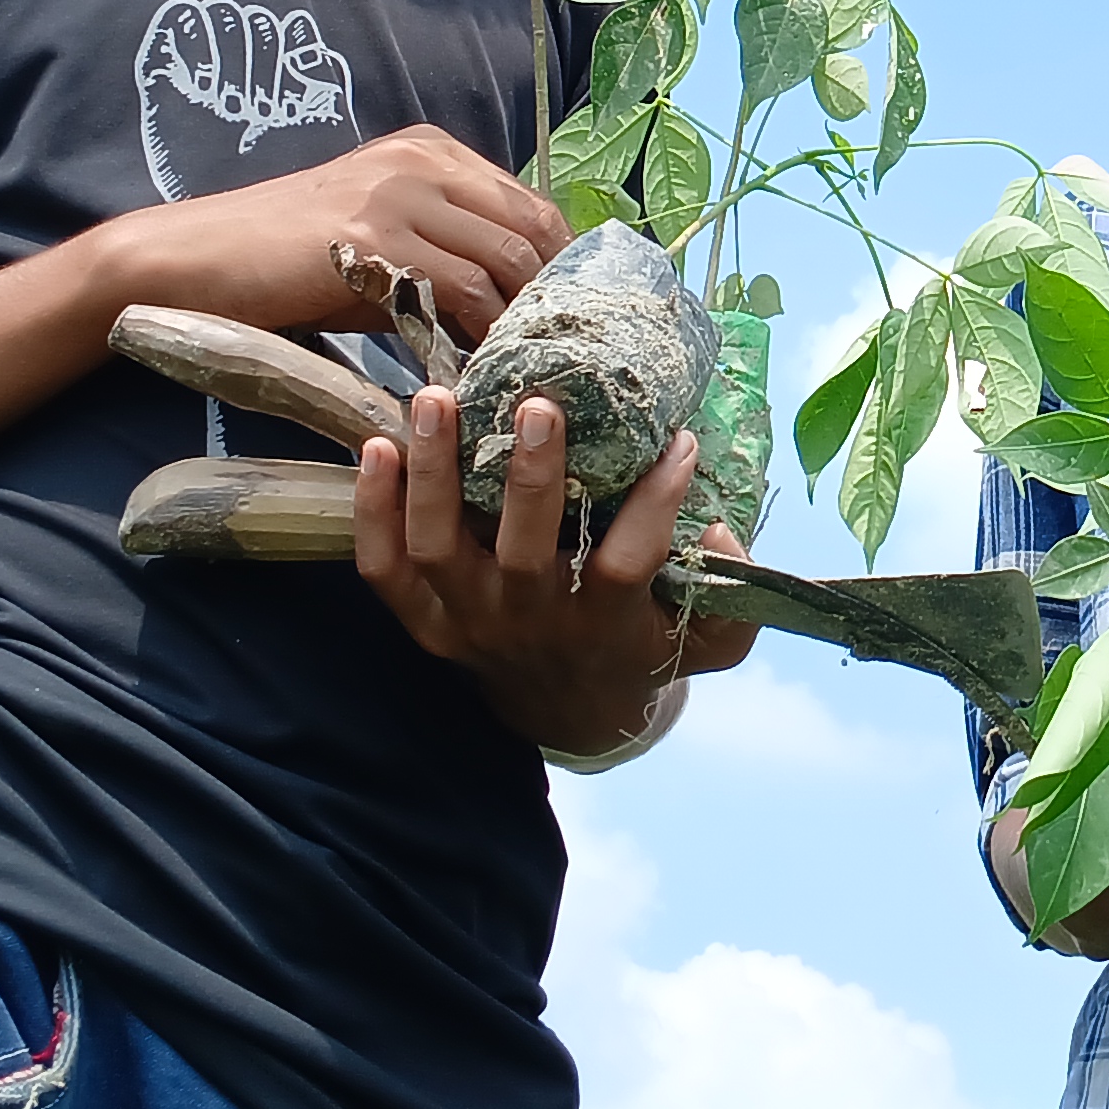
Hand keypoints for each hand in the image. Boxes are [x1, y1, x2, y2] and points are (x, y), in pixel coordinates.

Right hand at [105, 126, 567, 339]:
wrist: (198, 258)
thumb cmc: (290, 264)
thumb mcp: (382, 244)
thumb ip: (448, 259)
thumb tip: (518, 314)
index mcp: (434, 152)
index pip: (534, 205)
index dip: (566, 268)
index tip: (577, 325)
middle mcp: (426, 160)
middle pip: (534, 228)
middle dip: (559, 299)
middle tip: (564, 360)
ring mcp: (400, 193)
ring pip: (507, 260)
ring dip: (525, 324)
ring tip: (528, 376)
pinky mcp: (375, 237)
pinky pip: (461, 291)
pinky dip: (482, 338)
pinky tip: (482, 376)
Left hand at [351, 387, 751, 755]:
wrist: (566, 709)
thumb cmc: (639, 647)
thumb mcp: (708, 641)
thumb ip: (735, 598)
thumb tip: (718, 532)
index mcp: (604, 623)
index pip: (632, 561)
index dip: (659, 502)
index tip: (680, 441)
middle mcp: (530, 622)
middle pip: (523, 552)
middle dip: (531, 478)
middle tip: (540, 405)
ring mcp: (468, 621)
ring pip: (439, 548)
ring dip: (434, 474)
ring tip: (436, 398)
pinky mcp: (423, 618)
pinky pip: (384, 569)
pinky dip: (372, 511)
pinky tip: (377, 446)